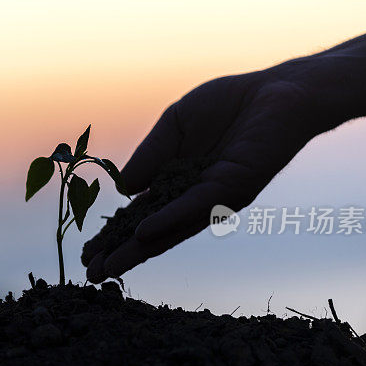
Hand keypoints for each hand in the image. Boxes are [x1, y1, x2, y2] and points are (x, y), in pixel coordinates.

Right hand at [83, 67, 329, 282]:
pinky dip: (168, 219)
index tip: (88, 253)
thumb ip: (150, 155)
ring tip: (109, 266)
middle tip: (91, 274)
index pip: (141, 216)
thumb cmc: (228, 105)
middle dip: (122, 253)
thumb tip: (124, 189)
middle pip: (153, 233)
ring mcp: (213, 198)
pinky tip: (143, 231)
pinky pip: (195, 206)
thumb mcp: (174, 126)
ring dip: (139, 248)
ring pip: (171, 229)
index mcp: (179, 185)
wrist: (277, 91)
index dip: (115, 235)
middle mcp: (195, 199)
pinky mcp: (233, 187)